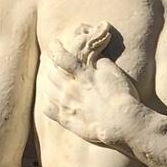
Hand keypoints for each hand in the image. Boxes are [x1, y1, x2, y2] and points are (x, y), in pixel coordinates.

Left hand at [41, 22, 142, 146]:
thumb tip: (95, 57)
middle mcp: (71, 88)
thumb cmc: (122, 96)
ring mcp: (66, 104)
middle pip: (50, 72)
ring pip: (47, 89)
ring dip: (44, 80)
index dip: (55, 49)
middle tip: (45, 58)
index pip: (62, 57)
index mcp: (82, 75)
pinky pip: (48, 109)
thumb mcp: (114, 73)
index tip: (54, 43)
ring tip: (44, 76)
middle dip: (46, 63)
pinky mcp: (66, 120)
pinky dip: (46, 102)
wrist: (123, 123)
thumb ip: (102, 63)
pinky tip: (47, 99)